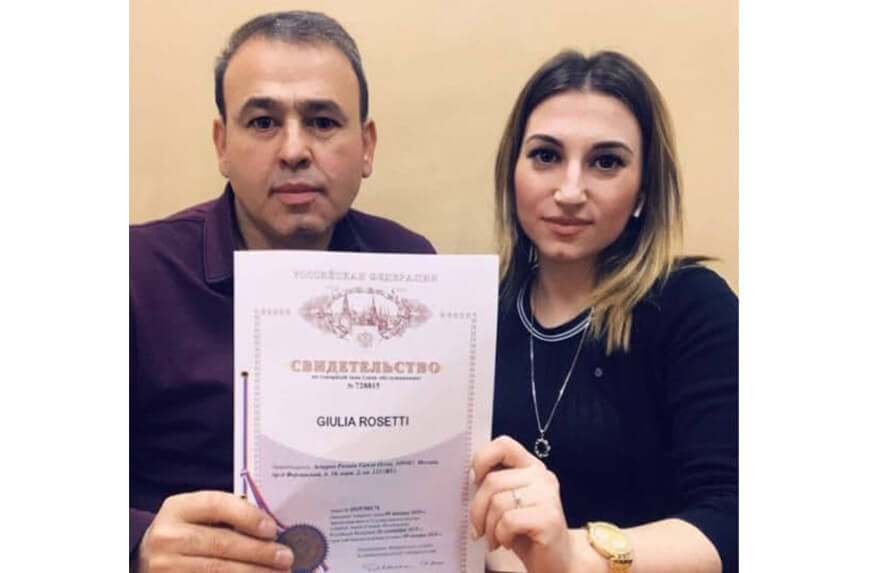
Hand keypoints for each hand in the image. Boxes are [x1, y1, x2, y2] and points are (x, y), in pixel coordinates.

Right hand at [135, 490, 293, 571]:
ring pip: (219, 570)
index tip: (272, 529)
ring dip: (254, 572)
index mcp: (178, 508)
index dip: (248, 516)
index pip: (217, 505)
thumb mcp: (196, 515)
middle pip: (222, 543)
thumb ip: (227, 515)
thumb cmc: (184, 532)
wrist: (146, 558)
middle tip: (285, 557)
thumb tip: (270, 529)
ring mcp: (165, 565)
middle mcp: (167, 536)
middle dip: (260, 552)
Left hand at [470, 436, 576, 572]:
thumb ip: (494, 486)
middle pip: (493, 481)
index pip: (504, 444)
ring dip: (489, 526)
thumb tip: (467, 478)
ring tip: (495, 538)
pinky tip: (506, 542)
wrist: (556, 560)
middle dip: (477, 509)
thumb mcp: (508, 502)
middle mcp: (542, 476)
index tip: (474, 480)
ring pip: (498, 502)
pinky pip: (508, 521)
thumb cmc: (526, 531)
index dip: (483, 459)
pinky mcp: (548, 518)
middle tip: (478, 528)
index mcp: (530, 466)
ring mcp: (547, 496)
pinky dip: (501, 535)